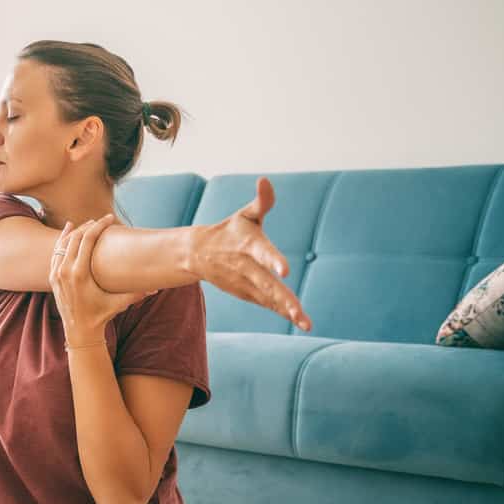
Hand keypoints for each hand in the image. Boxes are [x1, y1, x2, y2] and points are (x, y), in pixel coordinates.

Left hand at [49, 214, 157, 342]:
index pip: (88, 240)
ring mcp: (56, 273)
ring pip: (64, 243)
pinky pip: (56, 252)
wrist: (79, 332)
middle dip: (89, 226)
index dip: (99, 226)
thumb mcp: (119, 304)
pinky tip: (70, 230)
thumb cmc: (100, 316)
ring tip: (89, 223)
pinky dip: (63, 240)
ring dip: (76, 231)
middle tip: (102, 221)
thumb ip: (137, 294)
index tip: (110, 218)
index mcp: (80, 274)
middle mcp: (65, 271)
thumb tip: (157, 287)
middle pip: (76, 237)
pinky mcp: (52, 277)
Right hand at [186, 177, 312, 331]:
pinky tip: (300, 322)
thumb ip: (261, 201)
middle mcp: (246, 267)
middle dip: (282, 298)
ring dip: (286, 310)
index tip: (285, 271)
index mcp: (248, 245)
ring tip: (304, 323)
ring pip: (268, 298)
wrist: (199, 253)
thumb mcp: (245, 214)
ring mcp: (245, 284)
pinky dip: (282, 312)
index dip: (273, 260)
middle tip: (298, 310)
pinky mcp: (247, 293)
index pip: (261, 252)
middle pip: (266, 284)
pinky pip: (267, 304)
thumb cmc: (230, 231)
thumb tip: (265, 180)